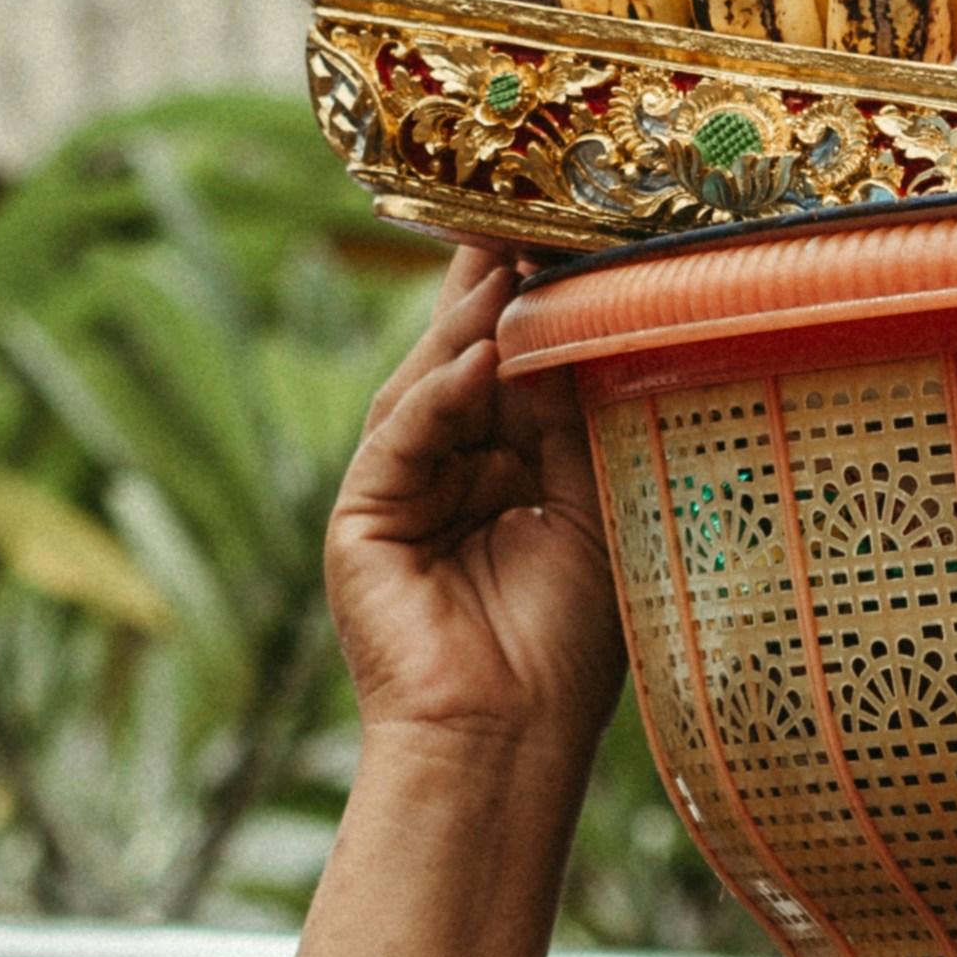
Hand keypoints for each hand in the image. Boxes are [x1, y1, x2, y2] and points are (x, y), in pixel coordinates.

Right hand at [324, 240, 623, 774]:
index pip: (515, 368)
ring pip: (427, 387)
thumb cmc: (565, 652)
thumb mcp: (594, 511)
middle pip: (464, 359)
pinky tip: (480, 357)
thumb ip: (578, 418)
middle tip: (530, 210)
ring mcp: (398, 494)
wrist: (508, 746)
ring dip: (471, 326)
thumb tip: (576, 314)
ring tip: (513, 264)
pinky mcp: (362, 521)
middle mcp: (447, 475)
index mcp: (503, 473)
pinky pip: (401, 438)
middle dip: (495, 288)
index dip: (536, 303)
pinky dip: (439, 396)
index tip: (570, 232)